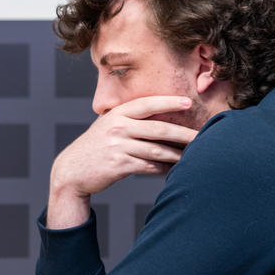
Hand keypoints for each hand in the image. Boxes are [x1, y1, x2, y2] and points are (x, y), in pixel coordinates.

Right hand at [47, 96, 199, 227]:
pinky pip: (148, 166)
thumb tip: (161, 115)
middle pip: (158, 129)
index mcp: (116, 114)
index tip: (188, 102)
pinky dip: (162, 169)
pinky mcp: (118, 165)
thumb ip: (128, 119)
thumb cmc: (94, 148)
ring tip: (192, 157)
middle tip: (203, 136)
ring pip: (156, 150)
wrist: (71, 172)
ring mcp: (117, 147)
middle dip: (184, 133)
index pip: (147, 104)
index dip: (169, 102)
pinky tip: (171, 170)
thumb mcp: (106, 127)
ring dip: (177, 155)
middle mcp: (116, 128)